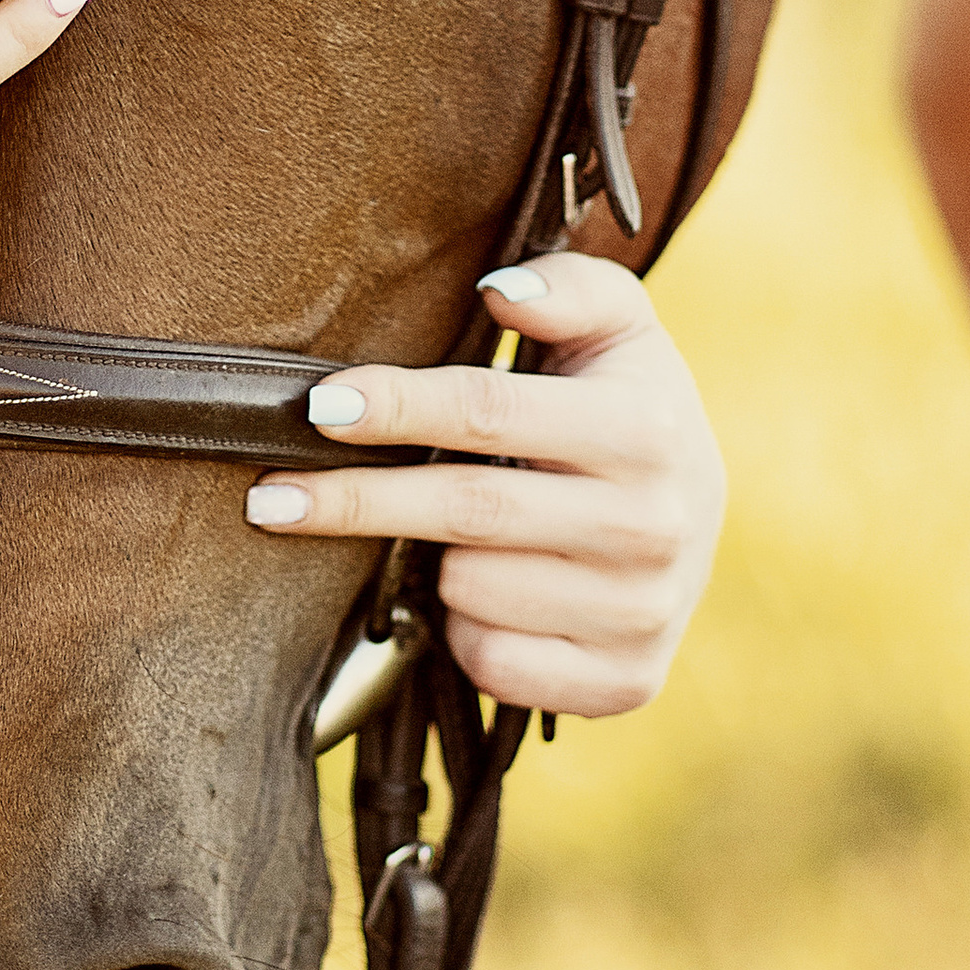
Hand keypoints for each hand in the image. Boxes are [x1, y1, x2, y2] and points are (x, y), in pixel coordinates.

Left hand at [241, 253, 723, 719]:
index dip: (397, 408)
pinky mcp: (625, 680)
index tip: (320, 407)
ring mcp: (642, 611)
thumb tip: (501, 289)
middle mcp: (653, 525)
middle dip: (356, 502)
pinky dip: (466, 630)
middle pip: (464, 509)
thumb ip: (568, 289)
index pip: (489, 413)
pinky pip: (493, 661)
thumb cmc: (626, 407)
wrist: (699, 521)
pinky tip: (487, 596)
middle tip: (270, 498)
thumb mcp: (618, 329)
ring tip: (454, 536)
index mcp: (646, 430)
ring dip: (430, 566)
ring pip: (469, 590)